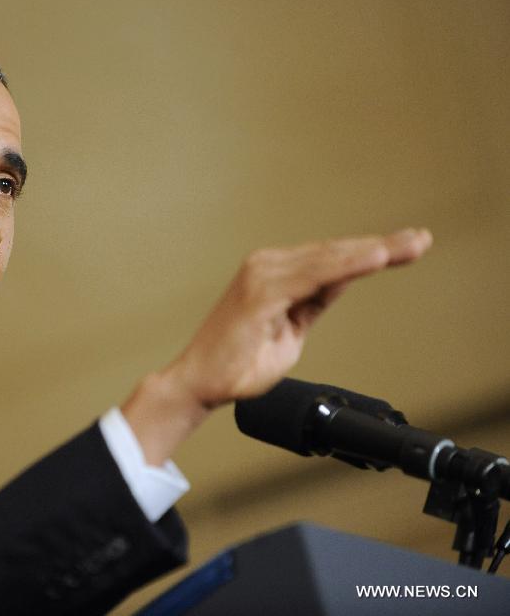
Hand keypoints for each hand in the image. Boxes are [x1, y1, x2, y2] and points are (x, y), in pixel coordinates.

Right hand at [122, 228, 432, 463]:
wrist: (201, 383)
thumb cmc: (239, 363)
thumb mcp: (292, 329)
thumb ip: (314, 302)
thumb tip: (341, 281)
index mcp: (274, 275)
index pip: (331, 259)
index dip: (371, 252)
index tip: (409, 246)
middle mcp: (267, 267)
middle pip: (335, 252)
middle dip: (382, 246)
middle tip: (422, 240)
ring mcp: (262, 276)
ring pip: (329, 258)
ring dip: (373, 250)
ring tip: (411, 244)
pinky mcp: (260, 292)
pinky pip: (314, 274)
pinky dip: (347, 264)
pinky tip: (376, 258)